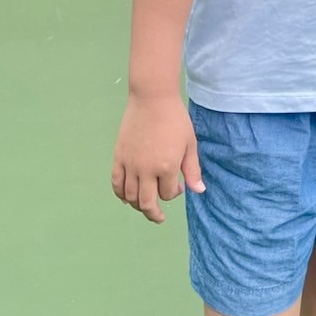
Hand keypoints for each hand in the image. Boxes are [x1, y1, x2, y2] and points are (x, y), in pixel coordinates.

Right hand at [111, 93, 203, 223]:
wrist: (152, 98)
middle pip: (146, 202)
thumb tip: (199, 192)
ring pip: (130, 196)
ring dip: (138, 205)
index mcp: (166, 167)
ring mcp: (130, 164)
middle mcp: (146, 170)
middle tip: (159, 217)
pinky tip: (127, 197)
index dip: (174, 193)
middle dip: (154, 213)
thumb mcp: (190, 144)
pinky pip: (116, 183)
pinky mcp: (118, 157)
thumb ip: (192, 170)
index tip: (178, 185)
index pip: (167, 194)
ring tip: (145, 205)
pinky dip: (121, 194)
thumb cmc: (176, 119)